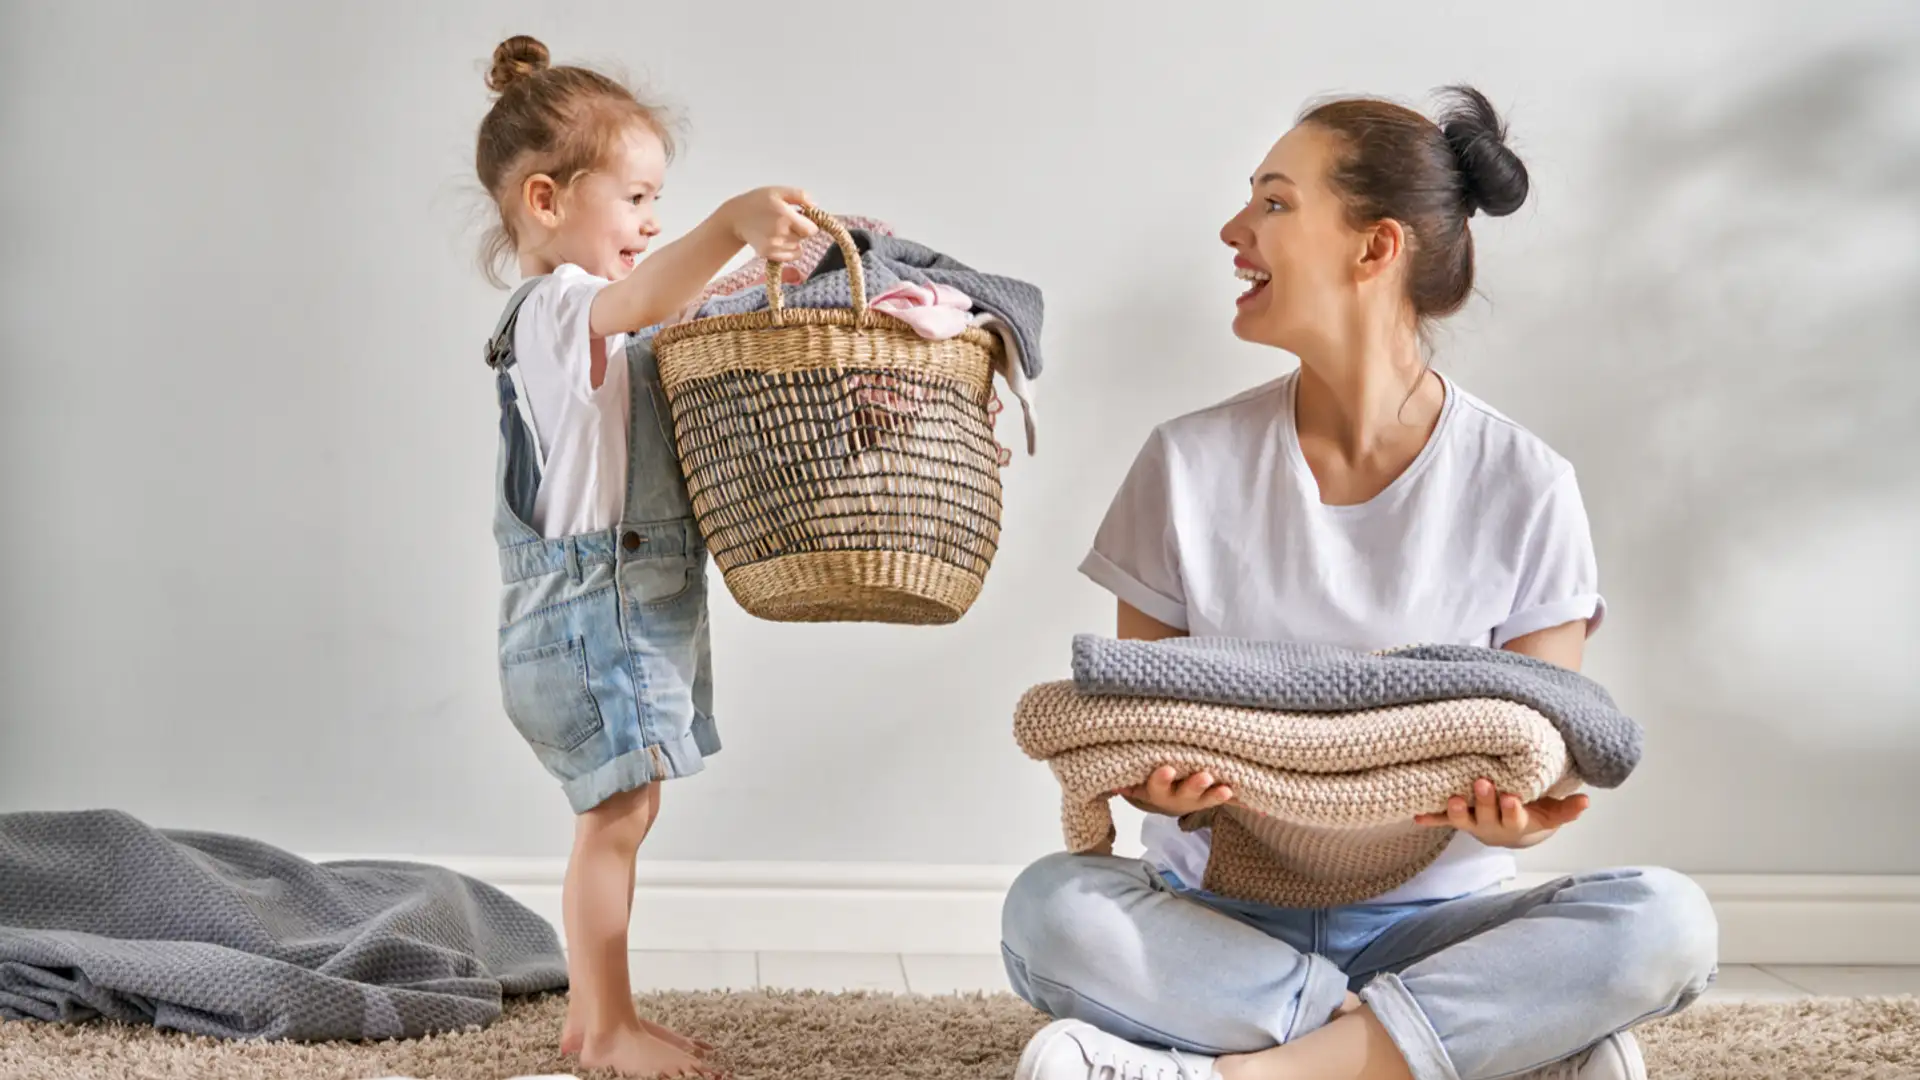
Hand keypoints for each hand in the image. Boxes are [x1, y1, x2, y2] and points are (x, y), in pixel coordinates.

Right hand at [723, 186, 816, 263]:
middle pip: (804, 238)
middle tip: (786, 221)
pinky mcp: (768, 254)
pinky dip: (787, 249)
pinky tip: (777, 239)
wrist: (735, 217)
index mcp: (785, 215)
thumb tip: (815, 206)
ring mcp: (774, 245)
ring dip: (793, 240)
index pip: (811, 230)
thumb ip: (800, 195)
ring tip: (778, 228)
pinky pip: (789, 256)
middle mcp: (780, 233)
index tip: (801, 218)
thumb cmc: (757, 201)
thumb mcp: (779, 191)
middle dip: (800, 230)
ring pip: (797, 247)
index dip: (809, 224)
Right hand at [1115, 765, 1234, 817]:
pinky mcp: (1209, 798)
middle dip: (1194, 786)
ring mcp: (1194, 799)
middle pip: (1184, 794)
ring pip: (1205, 799)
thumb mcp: (1134, 780)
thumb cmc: (1148, 780)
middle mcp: (1175, 798)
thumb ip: (1125, 778)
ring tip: (1225, 789)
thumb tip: (1107, 773)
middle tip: (1204, 776)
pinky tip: (1240, 795)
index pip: (1156, 786)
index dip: (1161, 779)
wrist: (1164, 798)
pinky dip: (1229, 798)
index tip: (1167, 769)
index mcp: (1155, 792)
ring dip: (1214, 794)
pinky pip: (1220, 799)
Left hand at [1415, 778, 1589, 848]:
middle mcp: (1490, 824)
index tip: (1510, 798)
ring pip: (1462, 819)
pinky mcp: (1456, 819)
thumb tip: (1586, 801)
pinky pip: (1441, 820)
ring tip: (1452, 799)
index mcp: (1514, 822)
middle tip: (1481, 783)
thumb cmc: (1533, 815)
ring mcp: (1472, 822)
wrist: (1511, 832)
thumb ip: (1567, 810)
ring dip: (1456, 810)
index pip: (1513, 817)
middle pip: (1486, 815)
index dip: (1511, 809)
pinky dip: (1430, 819)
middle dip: (1484, 800)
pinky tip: (1416, 816)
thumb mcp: (1551, 814)